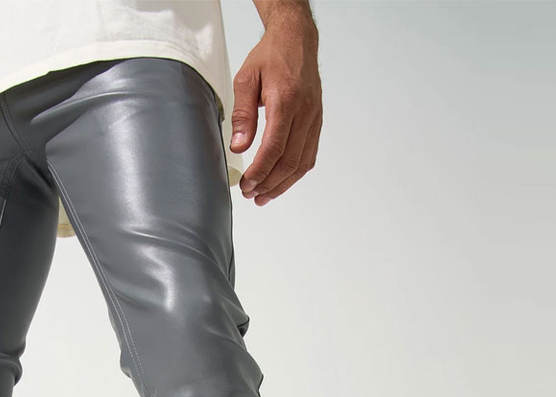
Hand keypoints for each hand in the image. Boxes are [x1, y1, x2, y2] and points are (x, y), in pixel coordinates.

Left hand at [230, 5, 321, 204]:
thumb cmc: (270, 57)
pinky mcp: (317, 123)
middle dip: (268, 183)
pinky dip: (294, 174)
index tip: (246, 184)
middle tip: (250, 194)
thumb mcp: (245, 79)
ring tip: (263, 196)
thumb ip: (242, 115)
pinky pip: (309, 155)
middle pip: (289, 161)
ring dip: (282, 184)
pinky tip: (280, 182)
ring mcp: (314, 118)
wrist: (296, 40)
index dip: (260, 172)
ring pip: (302, 163)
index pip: (274, 148)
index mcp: (286, 100)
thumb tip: (238, 146)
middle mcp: (305, 112)